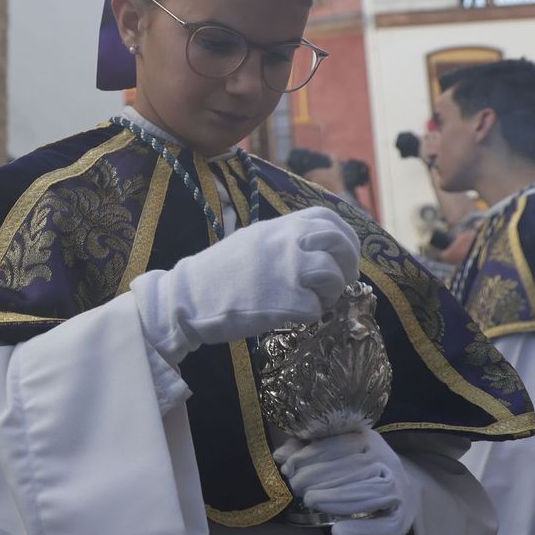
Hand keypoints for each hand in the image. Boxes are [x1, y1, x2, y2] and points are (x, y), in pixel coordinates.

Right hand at [130, 207, 360, 363]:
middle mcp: (287, 241)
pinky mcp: (287, 300)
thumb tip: (311, 249)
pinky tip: (292, 316)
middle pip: (339, 242)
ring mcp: (289, 269)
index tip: (341, 255)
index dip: (343, 237)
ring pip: (334, 276)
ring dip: (330, 293)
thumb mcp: (251, 241)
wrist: (187, 298)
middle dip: (347, 263)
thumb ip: (281, 240)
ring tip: (313, 301)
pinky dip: (310, 315)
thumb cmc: (214, 274)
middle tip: (339, 281)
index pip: (328, 218)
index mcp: (279, 226)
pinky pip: (317, 308)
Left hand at [274, 427, 417, 534]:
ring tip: (310, 501)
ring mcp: (398, 490)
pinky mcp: (400, 519)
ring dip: (336, 498)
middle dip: (318, 477)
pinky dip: (360, 528)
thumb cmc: (358, 472)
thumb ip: (305, 451)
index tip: (288, 468)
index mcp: (369, 440)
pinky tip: (338, 532)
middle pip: (353, 467)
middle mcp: (388, 461)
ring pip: (369, 492)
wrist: (402, 494)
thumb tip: (279, 456)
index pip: (340, 444)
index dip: (310, 455)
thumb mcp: (333, 455)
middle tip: (296, 487)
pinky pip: (383, 525)